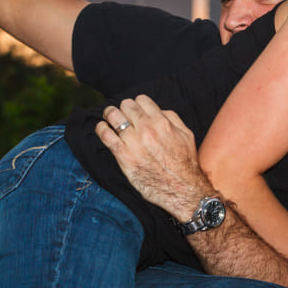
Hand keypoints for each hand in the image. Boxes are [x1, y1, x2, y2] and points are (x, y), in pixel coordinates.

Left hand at [96, 94, 213, 220]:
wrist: (182, 188)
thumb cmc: (185, 163)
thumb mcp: (186, 134)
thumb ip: (172, 118)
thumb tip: (158, 111)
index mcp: (162, 122)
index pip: (141, 100)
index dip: (137, 104)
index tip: (136, 110)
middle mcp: (147, 129)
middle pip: (125, 105)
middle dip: (123, 108)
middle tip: (122, 115)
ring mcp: (134, 142)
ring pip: (113, 116)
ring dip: (110, 115)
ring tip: (110, 119)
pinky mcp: (124, 156)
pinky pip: (105, 135)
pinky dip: (101, 129)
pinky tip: (103, 129)